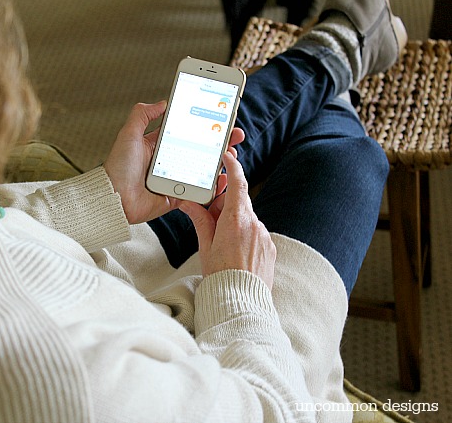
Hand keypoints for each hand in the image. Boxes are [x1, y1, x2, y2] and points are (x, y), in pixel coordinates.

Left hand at [104, 102, 244, 223]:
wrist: (114, 198)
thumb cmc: (118, 167)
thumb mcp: (129, 134)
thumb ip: (143, 115)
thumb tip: (162, 102)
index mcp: (158, 145)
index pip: (186, 131)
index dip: (203, 124)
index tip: (219, 116)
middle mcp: (168, 161)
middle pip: (200, 149)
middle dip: (219, 141)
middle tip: (235, 134)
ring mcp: (174, 179)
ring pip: (203, 169)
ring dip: (220, 162)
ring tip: (232, 153)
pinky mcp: (177, 196)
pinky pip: (198, 191)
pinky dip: (212, 186)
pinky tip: (224, 176)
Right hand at [179, 147, 275, 288]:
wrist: (242, 302)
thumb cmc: (220, 275)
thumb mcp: (205, 246)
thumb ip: (200, 221)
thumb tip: (189, 204)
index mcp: (236, 221)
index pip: (237, 184)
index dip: (233, 167)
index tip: (228, 157)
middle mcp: (254, 224)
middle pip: (240, 203)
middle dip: (225, 205)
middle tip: (210, 216)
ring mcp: (265, 236)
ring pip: (248, 219)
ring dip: (234, 222)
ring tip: (222, 243)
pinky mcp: (270, 247)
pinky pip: (256, 233)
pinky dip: (245, 235)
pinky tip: (235, 252)